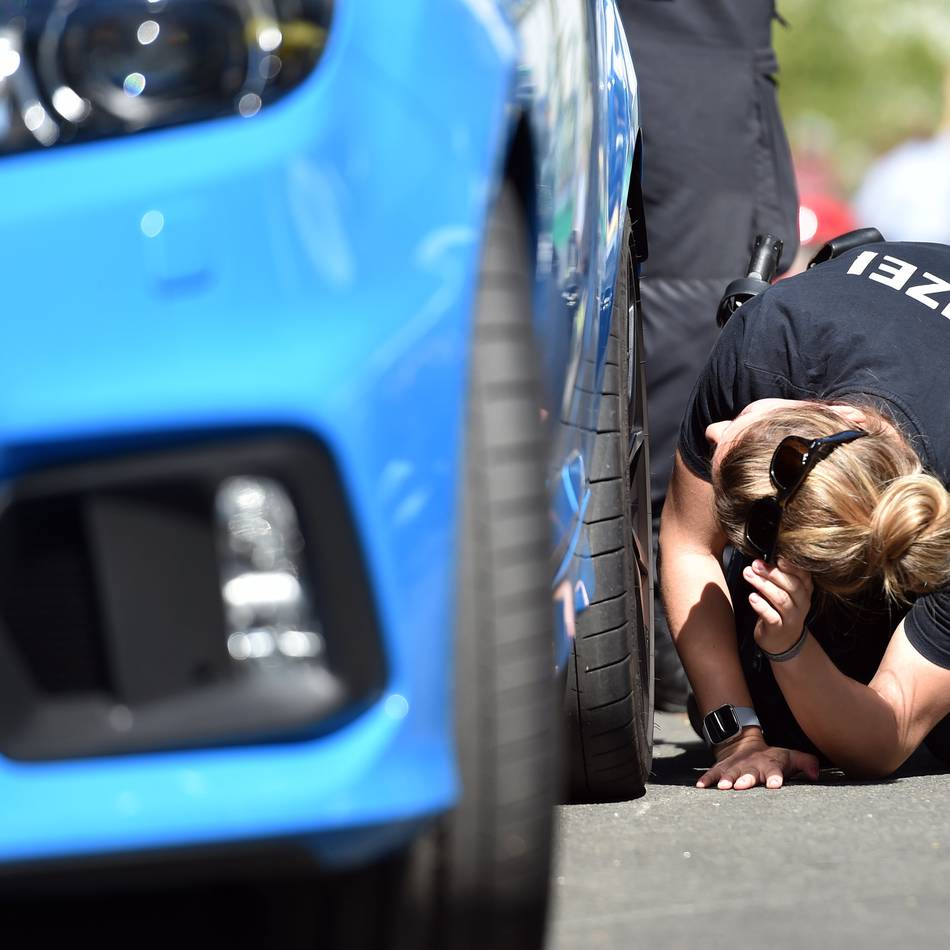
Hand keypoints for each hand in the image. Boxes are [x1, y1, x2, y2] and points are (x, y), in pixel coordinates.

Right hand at [697, 732, 819, 789]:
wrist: (743, 743)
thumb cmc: (772, 757)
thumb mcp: (790, 756)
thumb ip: (806, 763)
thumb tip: (816, 774)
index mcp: (769, 764)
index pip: (774, 770)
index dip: (774, 777)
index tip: (774, 785)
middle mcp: (751, 765)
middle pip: (749, 772)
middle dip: (745, 779)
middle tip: (741, 786)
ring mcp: (734, 766)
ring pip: (729, 773)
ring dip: (725, 779)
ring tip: (722, 787)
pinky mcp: (721, 768)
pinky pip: (712, 773)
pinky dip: (706, 779)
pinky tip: (700, 787)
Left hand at [743, 556, 812, 654]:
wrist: (782, 640)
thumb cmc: (780, 609)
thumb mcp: (784, 591)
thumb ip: (777, 576)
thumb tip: (762, 559)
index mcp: (804, 590)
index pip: (803, 575)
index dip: (791, 566)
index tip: (777, 556)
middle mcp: (802, 603)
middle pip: (792, 586)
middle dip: (773, 573)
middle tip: (755, 564)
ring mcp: (792, 617)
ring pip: (781, 599)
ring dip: (763, 585)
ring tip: (749, 575)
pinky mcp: (779, 629)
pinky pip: (772, 617)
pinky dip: (761, 606)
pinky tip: (752, 598)